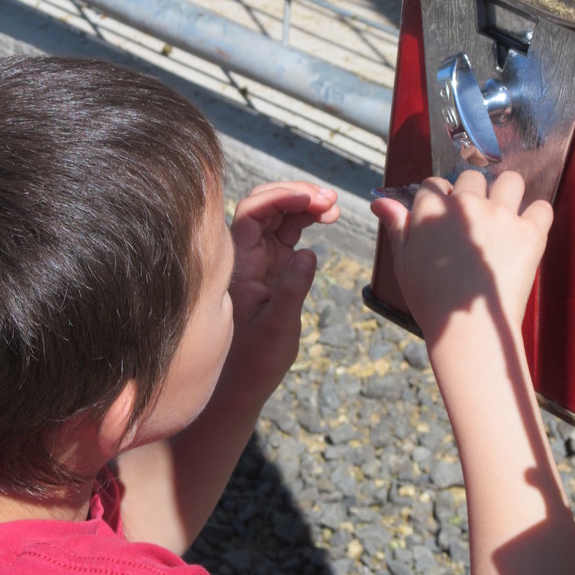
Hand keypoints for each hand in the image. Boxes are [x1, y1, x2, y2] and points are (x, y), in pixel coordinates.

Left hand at [224, 181, 338, 395]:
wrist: (241, 380)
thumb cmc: (254, 359)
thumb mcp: (278, 328)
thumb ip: (292, 290)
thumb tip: (309, 253)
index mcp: (240, 263)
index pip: (252, 213)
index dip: (280, 197)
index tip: (311, 200)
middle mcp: (245, 254)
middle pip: (265, 204)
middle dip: (296, 194)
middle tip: (330, 200)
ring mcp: (258, 256)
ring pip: (277, 213)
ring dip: (304, 203)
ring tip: (334, 207)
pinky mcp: (271, 263)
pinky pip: (287, 230)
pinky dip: (306, 219)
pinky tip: (327, 218)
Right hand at [371, 171, 551, 342]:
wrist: (468, 330)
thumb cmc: (432, 300)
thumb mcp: (404, 263)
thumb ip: (397, 226)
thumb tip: (380, 201)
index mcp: (433, 210)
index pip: (435, 183)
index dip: (440, 198)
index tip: (446, 217)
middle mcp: (467, 205)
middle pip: (473, 178)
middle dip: (474, 192)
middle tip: (475, 219)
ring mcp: (501, 216)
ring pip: (511, 182)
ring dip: (508, 193)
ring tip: (505, 214)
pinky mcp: (529, 233)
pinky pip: (542, 208)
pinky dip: (537, 216)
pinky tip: (528, 230)